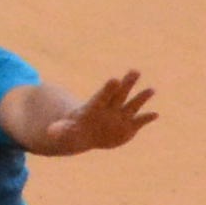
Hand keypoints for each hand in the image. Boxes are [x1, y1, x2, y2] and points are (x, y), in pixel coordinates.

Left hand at [10, 70, 157, 157]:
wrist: (87, 133)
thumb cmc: (74, 129)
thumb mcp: (65, 131)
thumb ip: (60, 130)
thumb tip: (50, 132)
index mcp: (95, 106)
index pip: (102, 96)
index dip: (108, 89)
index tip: (115, 79)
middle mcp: (110, 107)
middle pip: (119, 94)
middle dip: (127, 83)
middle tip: (134, 71)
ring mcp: (121, 115)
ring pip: (132, 104)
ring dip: (142, 97)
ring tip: (151, 89)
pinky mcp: (129, 126)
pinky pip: (139, 121)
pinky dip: (147, 118)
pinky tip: (155, 114)